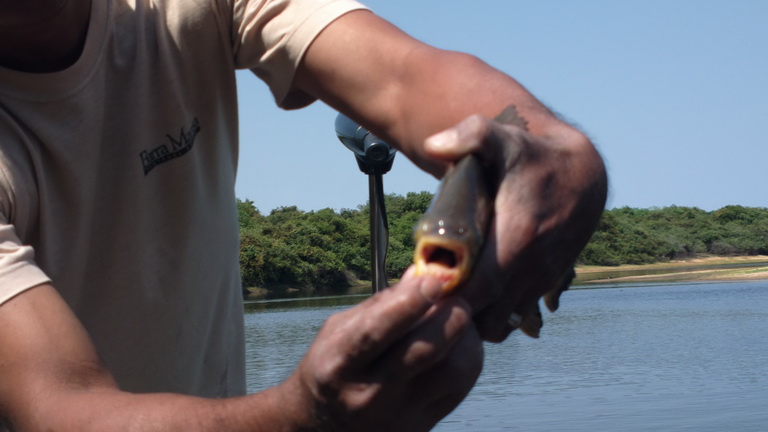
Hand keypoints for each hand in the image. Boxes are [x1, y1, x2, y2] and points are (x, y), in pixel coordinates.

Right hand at [280, 269, 482, 430]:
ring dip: (466, 337)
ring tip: (459, 321)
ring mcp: (398, 416)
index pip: (376, 331)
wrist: (325, 426)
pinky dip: (468, 358)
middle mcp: (367, 395)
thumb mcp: (339, 332)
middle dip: (450, 315)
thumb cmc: (334, 367)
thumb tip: (421, 274)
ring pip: (454, 370)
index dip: (410, 302)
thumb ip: (380, 305)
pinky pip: (460, 386)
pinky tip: (458, 345)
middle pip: (425, 350)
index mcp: (338, 364)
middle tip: (456, 298)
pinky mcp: (421, 427)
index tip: (433, 280)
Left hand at [424, 110, 606, 341]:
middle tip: (429, 295)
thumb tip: (432, 144)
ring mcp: (540, 282)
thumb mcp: (503, 138)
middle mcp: (532, 269)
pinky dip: (492, 316)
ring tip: (448, 296)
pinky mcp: (544, 287)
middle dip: (455, 314)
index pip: (477, 291)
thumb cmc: (534, 157)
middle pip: (486, 318)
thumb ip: (470, 134)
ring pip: (501, 325)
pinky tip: (472, 297)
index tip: (421, 286)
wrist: (582, 174)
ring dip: (474, 318)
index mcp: (518, 239)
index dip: (445, 297)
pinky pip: (515, 318)